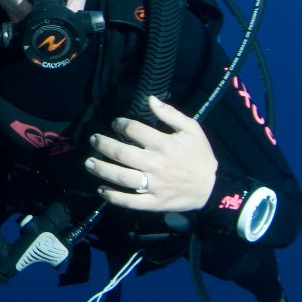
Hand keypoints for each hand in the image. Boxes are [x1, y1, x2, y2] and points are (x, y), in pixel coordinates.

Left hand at [85, 96, 217, 211]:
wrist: (212, 187)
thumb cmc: (200, 156)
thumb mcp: (192, 129)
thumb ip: (171, 114)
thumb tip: (150, 99)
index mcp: (165, 144)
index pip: (134, 131)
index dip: (120, 124)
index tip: (115, 124)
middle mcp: (156, 164)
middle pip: (122, 154)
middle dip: (103, 145)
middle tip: (94, 140)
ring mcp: (153, 185)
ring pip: (121, 177)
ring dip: (102, 169)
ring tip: (89, 163)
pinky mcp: (153, 202)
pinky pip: (129, 201)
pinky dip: (113, 197)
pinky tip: (101, 190)